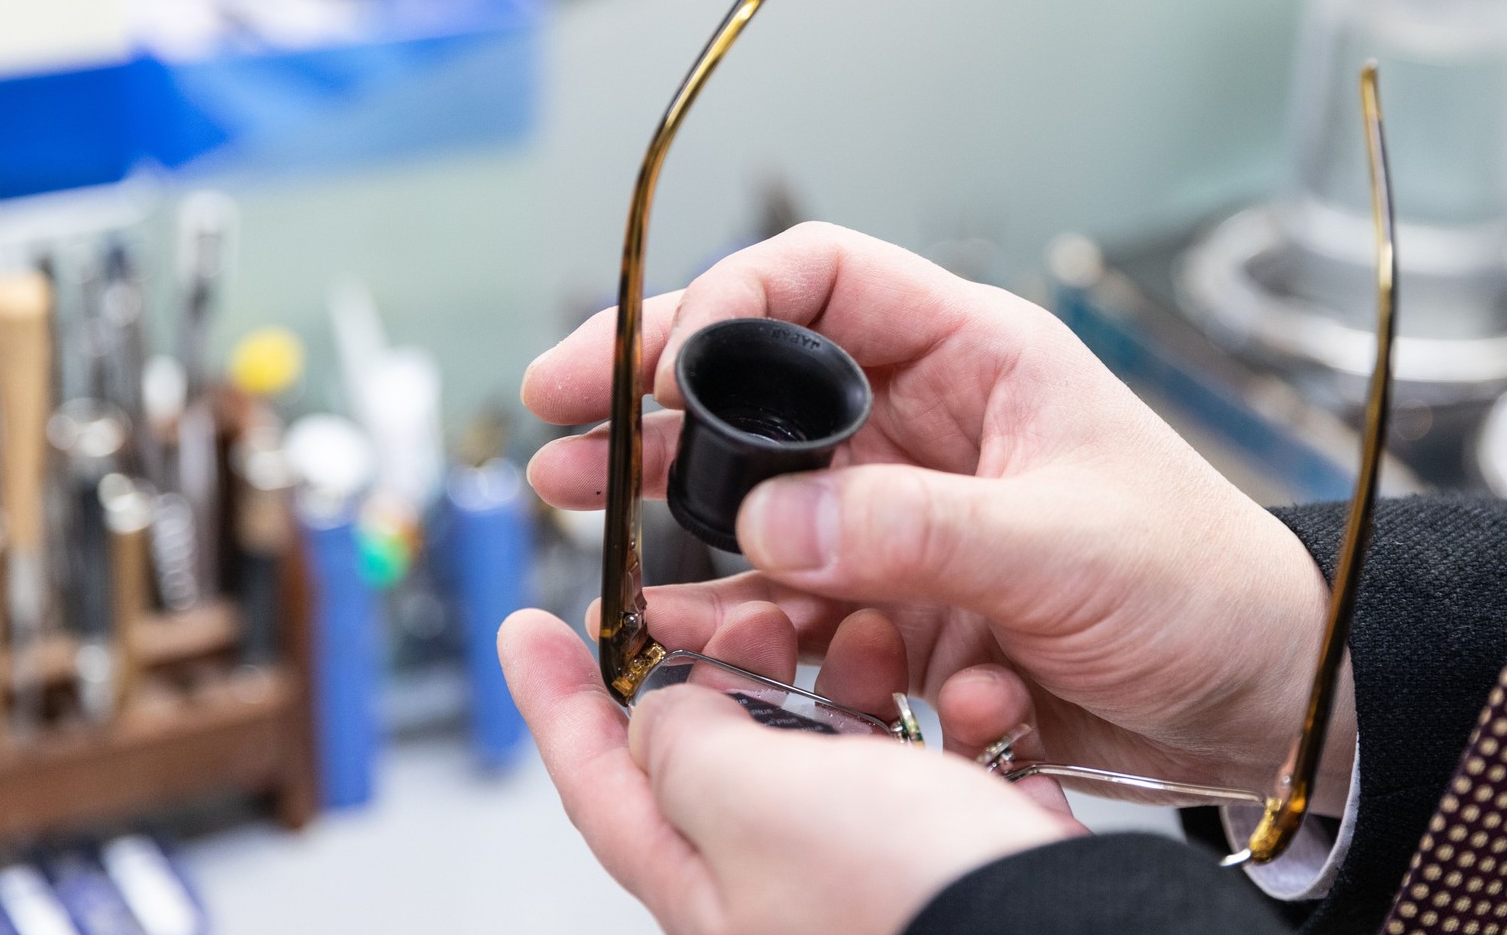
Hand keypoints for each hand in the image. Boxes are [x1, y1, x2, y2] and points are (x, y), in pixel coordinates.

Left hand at [500, 606, 1076, 934]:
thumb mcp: (756, 799)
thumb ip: (686, 741)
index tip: (526, 625)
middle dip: (749, 656)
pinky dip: (958, 715)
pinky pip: (942, 758)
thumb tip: (660, 705)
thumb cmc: (910, 903)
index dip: (555, 697)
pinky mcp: (963, 849)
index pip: (600, 780)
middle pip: (731, 745)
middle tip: (766, 604)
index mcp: (713, 883)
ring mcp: (878, 866)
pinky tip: (981, 701)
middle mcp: (787, 882)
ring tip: (889, 635)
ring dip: (864, 670)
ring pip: (845, 736)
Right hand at [524, 223, 1353, 810]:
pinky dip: (761, 630)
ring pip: (762, 506)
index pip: (814, 283)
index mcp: (970, 356)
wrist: (1259, 697)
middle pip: (759, 391)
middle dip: (654, 416)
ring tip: (602, 554)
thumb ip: (912, 531)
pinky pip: (800, 602)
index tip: (633, 360)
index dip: (715, 302)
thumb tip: (766, 524)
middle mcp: (923, 424)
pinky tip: (717, 648)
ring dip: (688, 536)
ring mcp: (905, 514)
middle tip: (559, 443)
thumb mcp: (1061, 544)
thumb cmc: (1201, 584)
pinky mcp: (902, 600)